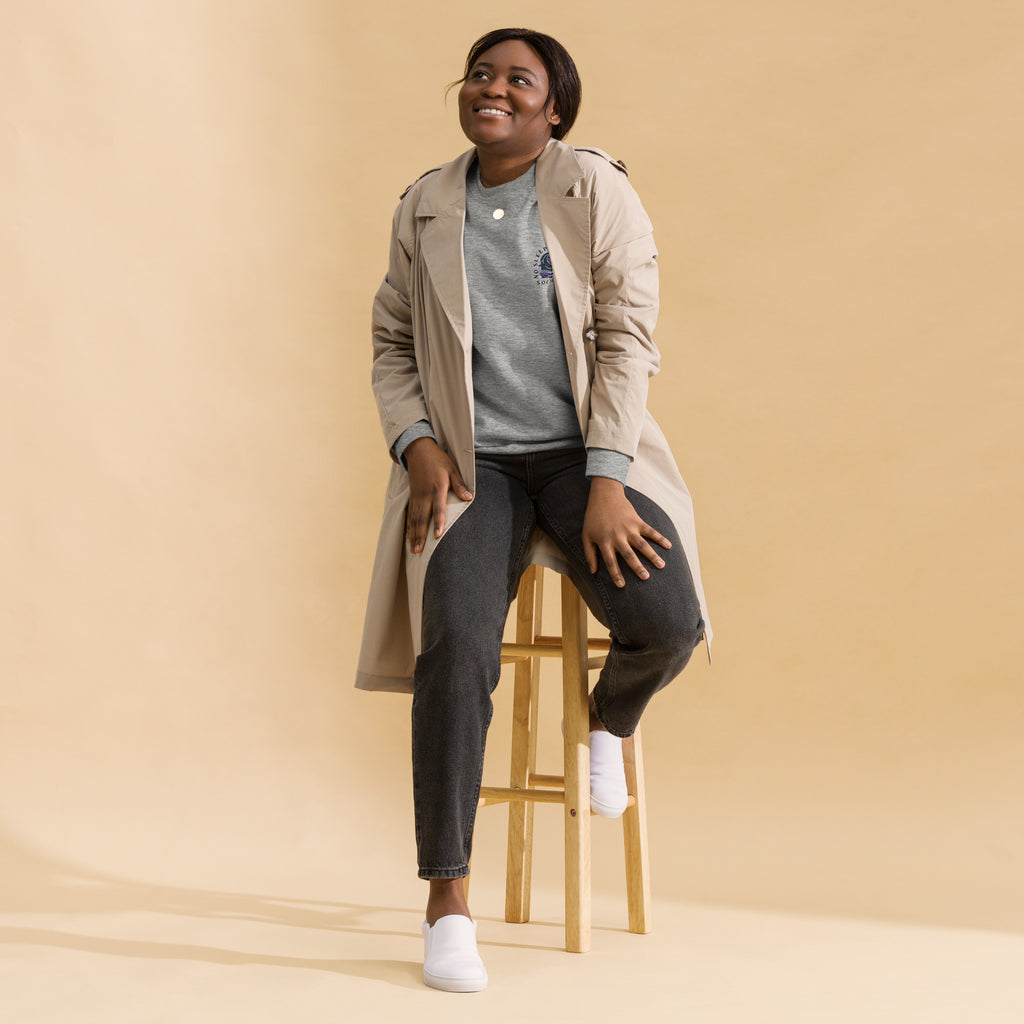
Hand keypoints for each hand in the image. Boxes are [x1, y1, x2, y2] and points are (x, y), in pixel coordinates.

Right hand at [404, 438, 472, 553]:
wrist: (418, 450)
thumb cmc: (438, 460)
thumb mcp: (452, 469)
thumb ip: (459, 484)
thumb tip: (469, 498)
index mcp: (437, 489)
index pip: (438, 509)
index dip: (438, 523)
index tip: (437, 536)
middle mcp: (425, 495)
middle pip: (422, 519)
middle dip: (420, 536)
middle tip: (418, 552)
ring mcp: (417, 497)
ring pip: (414, 519)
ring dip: (413, 535)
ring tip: (413, 550)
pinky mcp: (412, 496)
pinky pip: (410, 514)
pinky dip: (409, 526)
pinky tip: (408, 537)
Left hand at [582, 477, 670, 587]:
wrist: (604, 496)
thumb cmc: (593, 518)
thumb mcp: (586, 536)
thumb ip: (589, 554)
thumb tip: (593, 572)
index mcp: (604, 541)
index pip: (610, 561)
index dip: (615, 574)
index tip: (622, 585)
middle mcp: (617, 536)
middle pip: (628, 555)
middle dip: (637, 567)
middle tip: (646, 578)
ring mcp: (629, 528)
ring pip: (642, 544)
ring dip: (652, 555)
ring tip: (661, 566)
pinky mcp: (637, 521)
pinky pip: (650, 531)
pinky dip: (660, 538)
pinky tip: (669, 546)